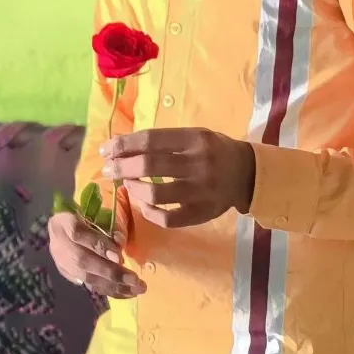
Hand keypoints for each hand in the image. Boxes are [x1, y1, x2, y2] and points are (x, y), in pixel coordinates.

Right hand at [48, 212, 146, 297]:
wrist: (60, 225)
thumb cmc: (83, 214)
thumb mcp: (94, 212)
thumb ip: (107, 224)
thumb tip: (120, 242)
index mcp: (65, 221)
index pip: (79, 234)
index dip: (99, 246)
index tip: (119, 257)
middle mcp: (60, 244)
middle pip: (84, 261)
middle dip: (112, 273)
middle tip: (135, 280)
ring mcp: (61, 261)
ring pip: (86, 277)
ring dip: (113, 286)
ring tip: (135, 290)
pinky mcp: (67, 273)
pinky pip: (88, 284)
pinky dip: (107, 289)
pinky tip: (124, 293)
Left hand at [100, 128, 255, 228]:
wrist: (247, 173)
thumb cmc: (214, 150)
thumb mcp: (195, 135)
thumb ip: (164, 140)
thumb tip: (123, 145)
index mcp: (195, 139)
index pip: (151, 140)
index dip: (124, 144)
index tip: (106, 149)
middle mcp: (198, 163)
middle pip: (150, 165)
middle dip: (121, 167)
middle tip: (107, 169)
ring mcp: (200, 191)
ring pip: (157, 194)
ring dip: (134, 189)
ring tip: (127, 184)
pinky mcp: (201, 213)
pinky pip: (169, 219)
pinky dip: (151, 213)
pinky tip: (144, 205)